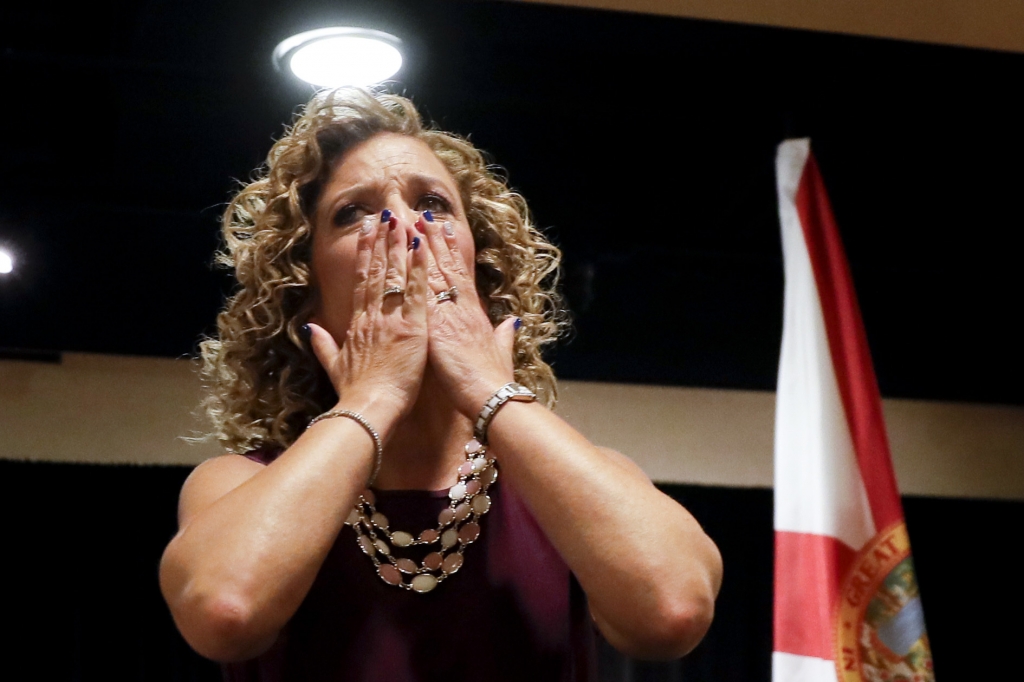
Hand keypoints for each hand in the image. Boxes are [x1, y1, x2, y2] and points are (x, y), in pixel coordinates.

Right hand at [307, 215, 428, 421]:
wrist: (368, 408)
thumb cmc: (355, 393)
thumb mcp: (334, 367)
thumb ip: (322, 344)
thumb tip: (310, 327)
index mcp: (358, 324)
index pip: (361, 282)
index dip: (363, 255)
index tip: (366, 233)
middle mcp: (373, 316)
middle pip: (376, 272)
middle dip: (380, 241)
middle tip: (384, 215)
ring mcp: (391, 320)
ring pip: (394, 276)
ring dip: (397, 246)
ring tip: (400, 220)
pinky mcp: (411, 328)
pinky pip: (416, 292)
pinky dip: (419, 268)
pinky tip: (422, 247)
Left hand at [418, 213, 517, 416]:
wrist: (490, 396)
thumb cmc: (493, 380)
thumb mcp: (502, 354)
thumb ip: (505, 336)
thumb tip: (513, 322)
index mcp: (473, 315)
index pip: (460, 276)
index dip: (451, 253)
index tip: (443, 231)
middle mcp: (461, 308)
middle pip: (445, 267)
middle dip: (433, 240)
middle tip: (422, 215)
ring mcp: (448, 314)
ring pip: (432, 272)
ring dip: (420, 246)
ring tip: (409, 221)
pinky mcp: (435, 325)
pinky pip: (421, 292)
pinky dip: (413, 271)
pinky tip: (404, 254)